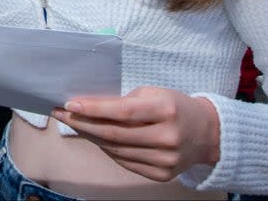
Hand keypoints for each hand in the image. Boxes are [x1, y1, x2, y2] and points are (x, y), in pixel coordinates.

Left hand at [51, 86, 220, 181]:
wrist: (207, 134)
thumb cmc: (175, 107)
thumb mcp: (153, 94)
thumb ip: (123, 101)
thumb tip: (86, 106)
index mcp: (166, 111)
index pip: (122, 112)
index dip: (93, 109)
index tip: (69, 104)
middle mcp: (167, 138)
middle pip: (114, 134)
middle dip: (82, 123)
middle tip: (60, 114)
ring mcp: (165, 160)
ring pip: (115, 149)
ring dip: (89, 136)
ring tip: (73, 124)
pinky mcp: (161, 175)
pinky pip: (124, 161)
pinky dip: (106, 149)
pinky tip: (95, 137)